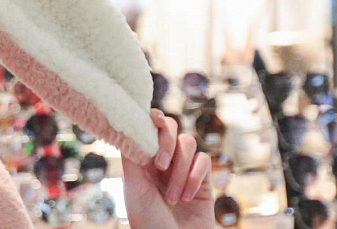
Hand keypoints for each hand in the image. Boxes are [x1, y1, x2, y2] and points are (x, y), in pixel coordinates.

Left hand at [122, 109, 213, 228]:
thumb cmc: (148, 222)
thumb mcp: (134, 188)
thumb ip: (133, 156)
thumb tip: (131, 125)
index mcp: (141, 160)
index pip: (148, 128)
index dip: (152, 118)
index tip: (153, 118)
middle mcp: (162, 161)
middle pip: (171, 128)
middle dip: (166, 142)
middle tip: (159, 165)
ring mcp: (184, 170)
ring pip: (188, 144)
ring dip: (180, 170)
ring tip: (173, 197)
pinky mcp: (204, 181)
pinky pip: (205, 161)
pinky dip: (195, 177)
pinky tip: (187, 197)